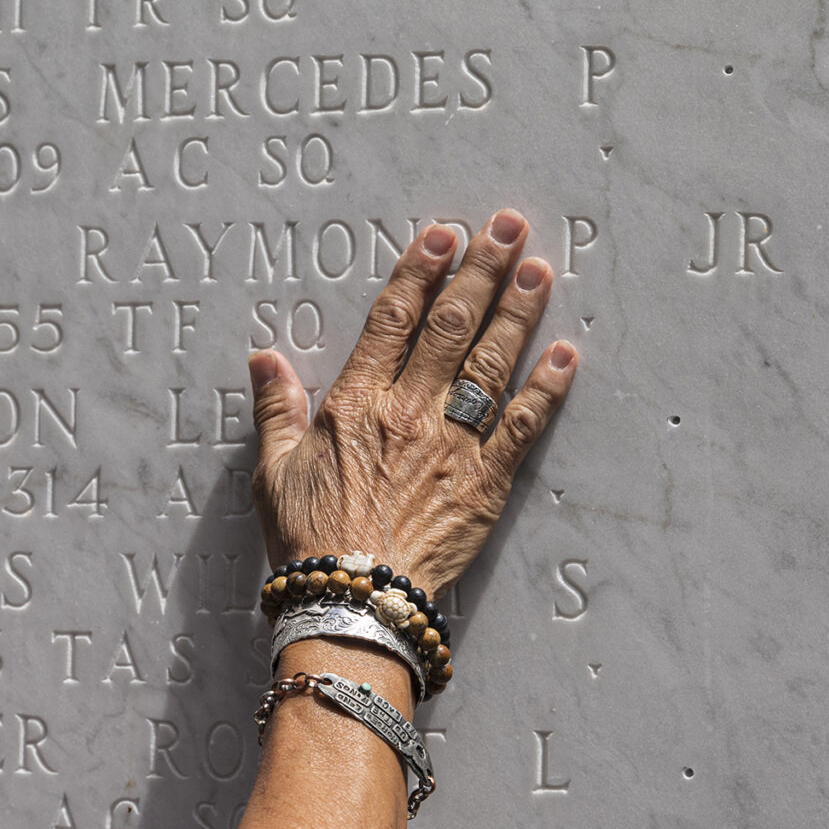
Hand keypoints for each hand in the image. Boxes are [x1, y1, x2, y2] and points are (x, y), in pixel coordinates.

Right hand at [250, 209, 577, 595]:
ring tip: (538, 269)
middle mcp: (408, 413)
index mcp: (356, 404)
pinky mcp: (484, 482)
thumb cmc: (309, 541)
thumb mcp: (274, 471)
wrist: (354, 600)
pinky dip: (546, 388)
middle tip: (507, 227)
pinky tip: (565, 354)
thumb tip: (264, 358)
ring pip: (489, 363)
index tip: (444, 236)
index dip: (420, 272)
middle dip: (481, 271)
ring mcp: (451, 445)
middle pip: (450, 326)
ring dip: (517, 312)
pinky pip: (522, 425)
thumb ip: (275, 409)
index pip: (392, 320)